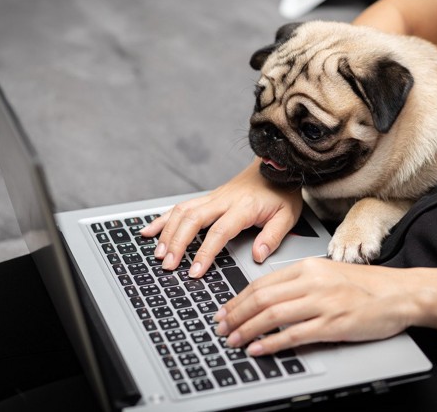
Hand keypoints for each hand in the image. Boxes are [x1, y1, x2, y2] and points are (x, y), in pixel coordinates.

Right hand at [140, 159, 302, 277]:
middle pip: (192, 220)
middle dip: (177, 244)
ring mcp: (213, 198)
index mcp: (244, 207)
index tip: (195, 270)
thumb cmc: (282, 192)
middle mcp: (224, 200)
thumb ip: (273, 237)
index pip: (219, 231)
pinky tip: (149, 231)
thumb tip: (258, 255)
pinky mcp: (208, 198)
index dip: (205, 252)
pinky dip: (163, 218)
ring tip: (159, 254)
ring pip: (182, 212)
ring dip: (167, 233)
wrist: (277, 165)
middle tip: (168, 265)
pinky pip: (180, 206)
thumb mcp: (288, 216)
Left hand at [213, 258, 412, 355]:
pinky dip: (272, 343)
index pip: (263, 283)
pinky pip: (294, 335)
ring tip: (234, 341)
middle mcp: (313, 282)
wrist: (400, 293)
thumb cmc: (366, 286)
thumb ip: (300, 283)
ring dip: (247, 330)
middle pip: (262, 299)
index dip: (238, 299)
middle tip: (221, 328)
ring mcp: (323, 303)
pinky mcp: (334, 324)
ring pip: (273, 316)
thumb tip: (268, 299)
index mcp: (308, 267)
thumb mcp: (328, 274)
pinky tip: (259, 349)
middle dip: (236, 315)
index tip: (225, 311)